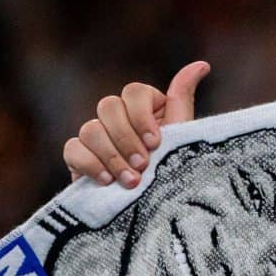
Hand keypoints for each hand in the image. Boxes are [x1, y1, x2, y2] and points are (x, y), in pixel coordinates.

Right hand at [62, 61, 209, 187]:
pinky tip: (107, 181)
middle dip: (126, 137)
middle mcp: (116, 119)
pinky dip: (90, 164)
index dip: (142, 115)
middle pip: (108, 106)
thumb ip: (183, 98)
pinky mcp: (78, 158)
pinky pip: (73, 149)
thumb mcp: (182, 135)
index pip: (133, 92)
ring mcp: (95, 137)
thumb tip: (202, 64)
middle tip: (143, 164)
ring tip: (131, 181)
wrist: (156, 211)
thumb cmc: (172, 170)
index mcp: (143, 108)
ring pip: (90, 129)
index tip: (157, 142)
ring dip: (112, 156)